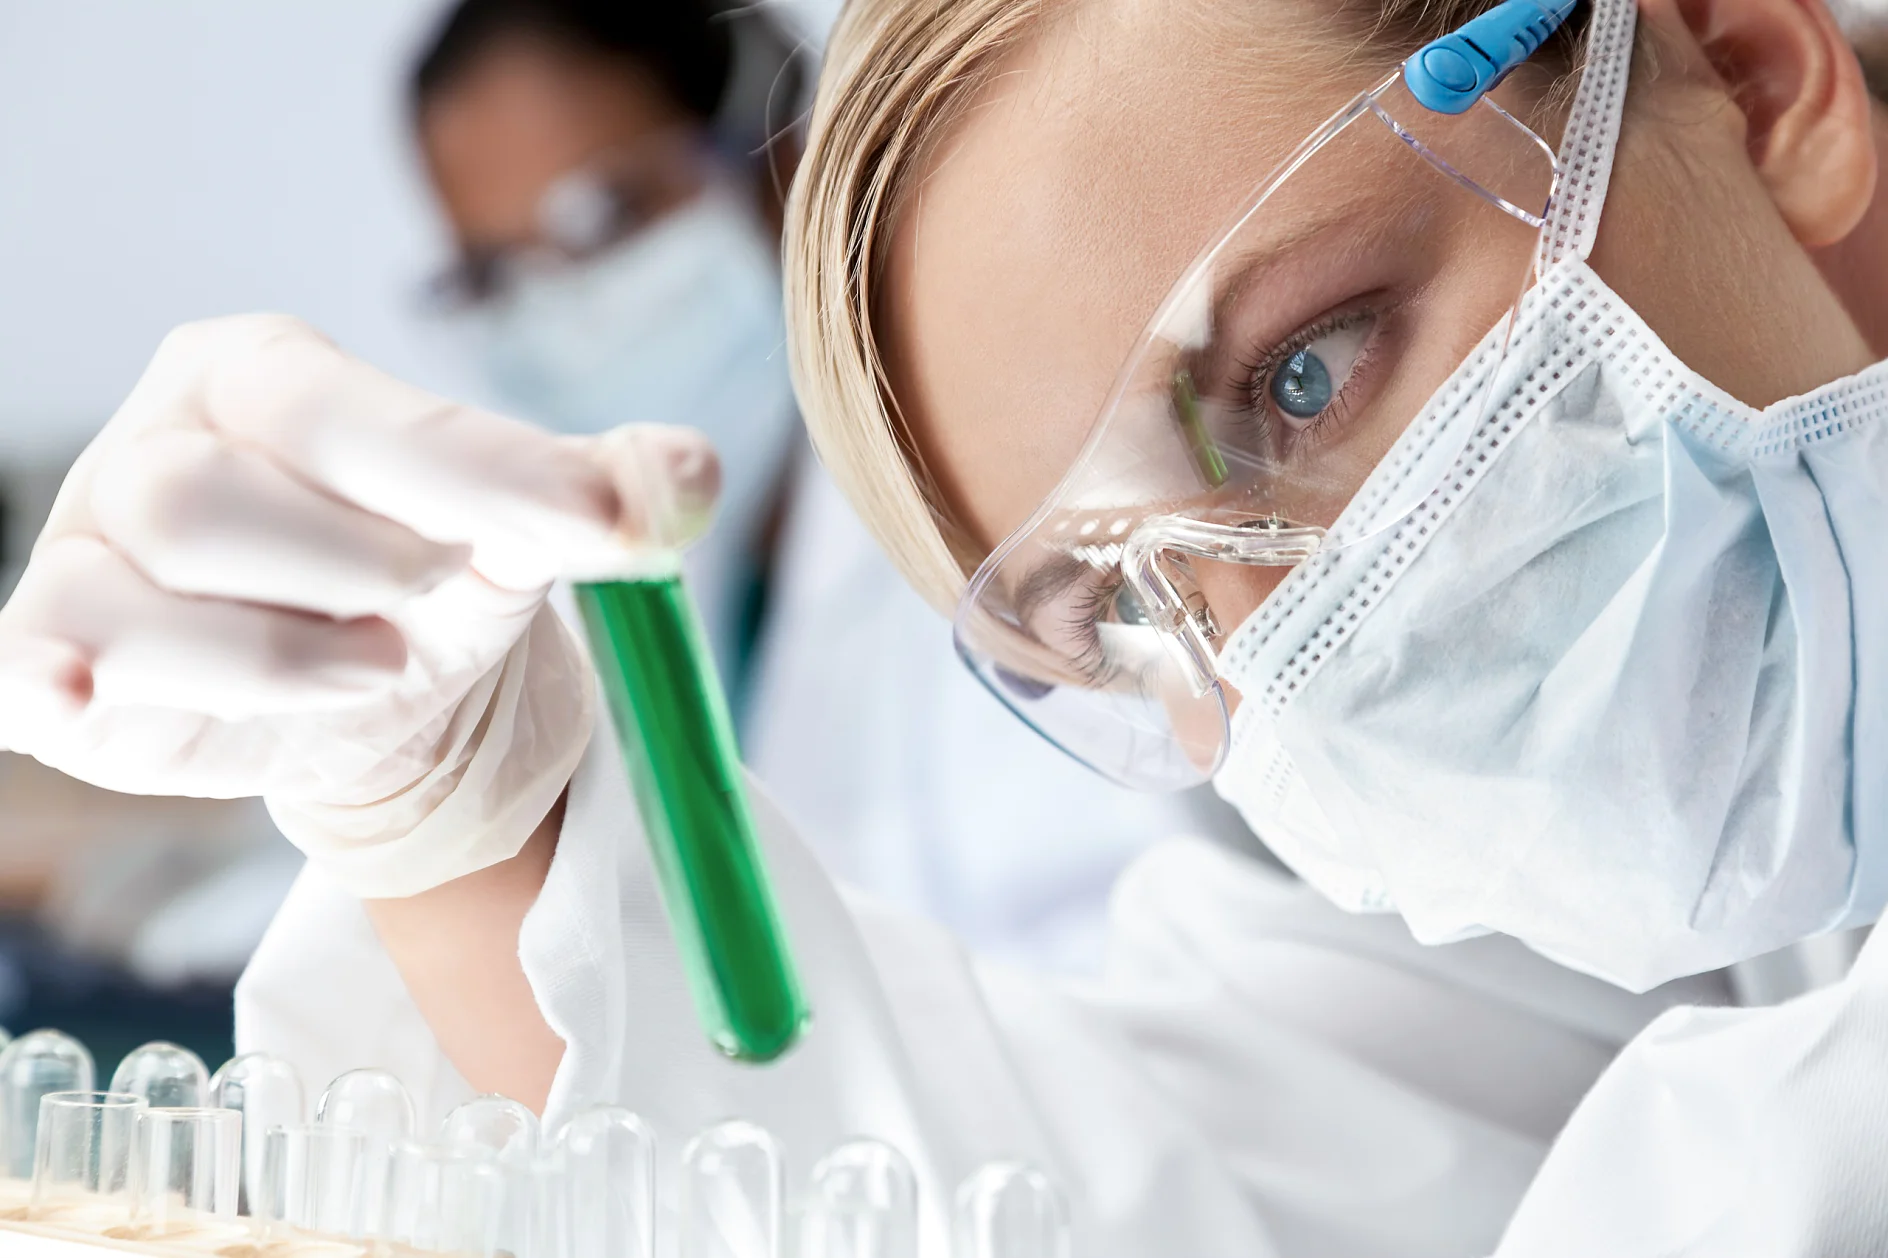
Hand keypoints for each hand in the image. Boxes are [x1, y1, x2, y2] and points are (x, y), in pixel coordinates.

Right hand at [0, 315, 718, 896]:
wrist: (365, 684)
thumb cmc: (431, 580)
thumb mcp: (525, 531)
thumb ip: (602, 493)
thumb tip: (689, 476)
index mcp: (274, 375)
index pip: (365, 418)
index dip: (489, 476)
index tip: (614, 526)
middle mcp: (163, 440)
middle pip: (211, 496)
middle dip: (350, 565)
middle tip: (436, 606)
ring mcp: (92, 545)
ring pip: (138, 595)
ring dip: (275, 655)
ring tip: (378, 667)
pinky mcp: (54, 650)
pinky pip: (35, 662)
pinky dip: (75, 684)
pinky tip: (100, 700)